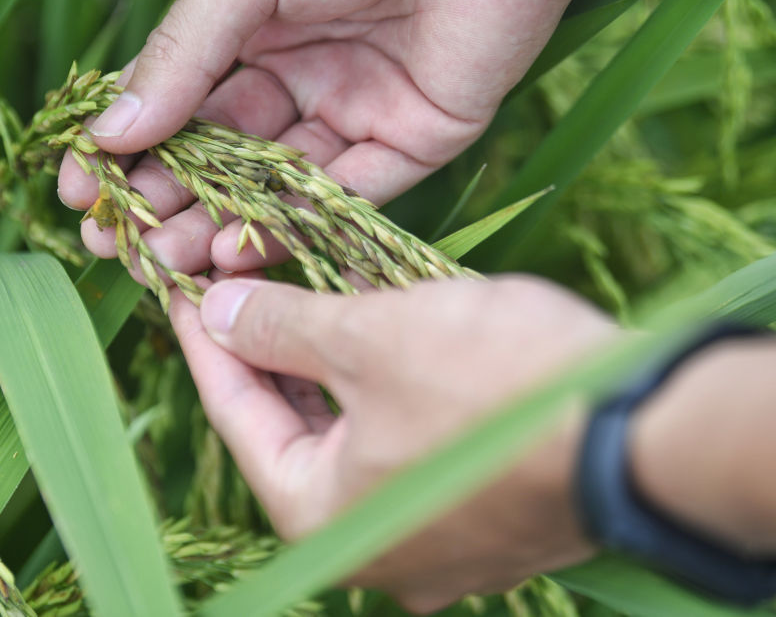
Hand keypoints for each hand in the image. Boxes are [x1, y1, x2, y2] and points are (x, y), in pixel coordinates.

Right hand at [58, 0, 679, 278]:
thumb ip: (185, 51)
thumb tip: (109, 130)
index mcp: (254, 25)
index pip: (181, 102)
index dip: (130, 149)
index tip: (78, 191)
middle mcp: (303, 74)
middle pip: (223, 156)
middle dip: (166, 202)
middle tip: (116, 246)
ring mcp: (358, 109)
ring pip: (277, 186)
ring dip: (217, 226)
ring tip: (162, 264)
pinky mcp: (416, 138)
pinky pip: (348, 196)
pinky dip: (293, 226)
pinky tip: (236, 251)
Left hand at [168, 273, 617, 610]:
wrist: (646, 432)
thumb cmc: (492, 384)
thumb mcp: (372, 338)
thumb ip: (283, 327)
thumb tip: (218, 313)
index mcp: (321, 516)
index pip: (237, 417)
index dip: (208, 344)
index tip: (185, 292)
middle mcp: (367, 543)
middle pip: (293, 430)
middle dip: (269, 352)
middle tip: (242, 287)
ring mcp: (428, 536)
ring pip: (352, 435)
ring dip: (329, 366)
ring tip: (304, 297)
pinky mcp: (477, 512)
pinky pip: (404, 443)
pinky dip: (383, 390)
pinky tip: (377, 336)